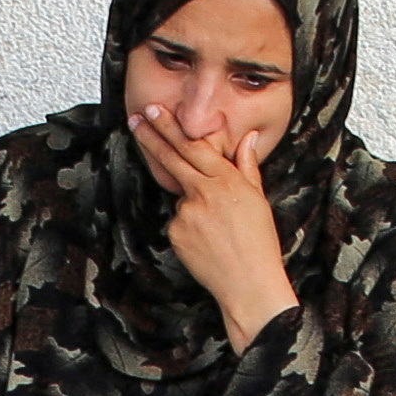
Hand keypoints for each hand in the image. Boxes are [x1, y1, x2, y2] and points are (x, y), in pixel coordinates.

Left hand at [127, 102, 297, 344]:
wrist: (248, 283)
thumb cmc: (259, 243)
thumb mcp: (258, 200)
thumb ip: (247, 166)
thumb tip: (248, 138)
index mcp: (227, 181)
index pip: (194, 146)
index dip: (171, 128)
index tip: (156, 111)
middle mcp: (204, 192)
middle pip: (172, 158)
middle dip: (152, 136)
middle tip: (136, 118)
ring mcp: (186, 213)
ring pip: (180, 196)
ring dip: (191, 204)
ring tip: (215, 229)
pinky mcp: (175, 232)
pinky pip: (177, 221)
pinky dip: (188, 225)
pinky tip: (206, 242)